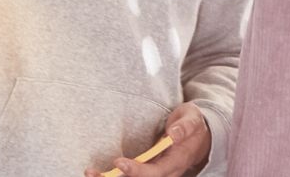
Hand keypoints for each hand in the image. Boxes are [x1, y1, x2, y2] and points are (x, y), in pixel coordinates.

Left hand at [86, 101, 210, 176]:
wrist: (200, 136)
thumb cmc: (193, 124)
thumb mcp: (192, 118)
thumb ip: (185, 126)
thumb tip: (174, 132)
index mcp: (176, 161)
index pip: (156, 173)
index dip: (137, 171)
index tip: (120, 163)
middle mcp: (166, 173)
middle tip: (93, 173)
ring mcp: (157, 173)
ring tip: (90, 173)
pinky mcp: (148, 171)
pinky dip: (115, 176)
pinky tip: (97, 173)